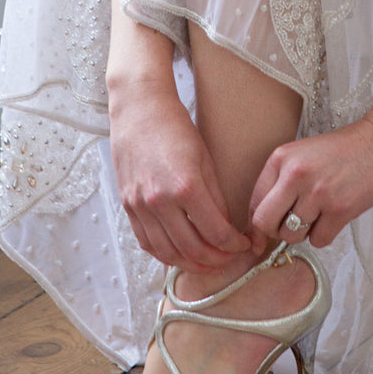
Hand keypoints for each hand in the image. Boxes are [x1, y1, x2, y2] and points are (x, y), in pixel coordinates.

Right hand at [109, 84, 251, 270]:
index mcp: (186, 186)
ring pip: (167, 253)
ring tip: (208, 264)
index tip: (244, 245)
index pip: (216, 232)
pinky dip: (164, 255)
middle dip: (216, 260)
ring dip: (190, 264)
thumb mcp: (205, 159)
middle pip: (192, 249)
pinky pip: (146, 242)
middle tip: (230, 258)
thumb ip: (215, 198)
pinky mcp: (128, 205)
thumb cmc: (175, 127)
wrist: (139, 109)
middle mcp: (160, 201)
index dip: (234, 245)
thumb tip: (225, 227)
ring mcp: (140, 206)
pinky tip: (179, 255)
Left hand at [247, 116, 372, 249]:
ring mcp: (318, 193)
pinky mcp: (340, 209)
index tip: (260, 236)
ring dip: (303, 233)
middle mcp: (295, 174)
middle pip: (265, 223)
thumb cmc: (342, 151)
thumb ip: (281, 181)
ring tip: (319, 214)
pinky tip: (334, 217)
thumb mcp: (302, 155)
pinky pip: (318, 240)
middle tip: (290, 227)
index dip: (255, 224)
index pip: (254, 202)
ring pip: (292, 235)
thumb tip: (259, 224)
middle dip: (275, 232)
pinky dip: (324, 235)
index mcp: (281, 158)